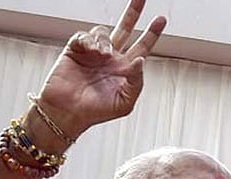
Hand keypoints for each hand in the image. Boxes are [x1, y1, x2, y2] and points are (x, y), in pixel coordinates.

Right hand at [36, 0, 165, 137]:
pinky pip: (84, 36)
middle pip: (125, 28)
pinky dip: (88, 40)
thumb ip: (137, 81)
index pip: (141, 47)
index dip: (151, 33)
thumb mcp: (125, 102)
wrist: (68, 113)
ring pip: (104, 32)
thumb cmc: (96, 112)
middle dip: (133, 13)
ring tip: (101, 56)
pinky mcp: (75, 50)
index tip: (162, 19)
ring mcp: (92, 53)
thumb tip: (141, 60)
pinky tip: (90, 51)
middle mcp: (110, 58)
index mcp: (124, 69)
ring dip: (105, 41)